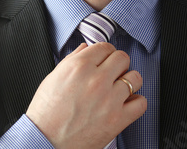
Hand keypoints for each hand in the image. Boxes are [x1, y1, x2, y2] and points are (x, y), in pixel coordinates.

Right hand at [26, 42, 146, 147]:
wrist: (46, 141)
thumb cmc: (45, 114)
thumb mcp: (52, 79)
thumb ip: (71, 60)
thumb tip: (85, 49)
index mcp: (78, 67)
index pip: (104, 47)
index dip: (105, 53)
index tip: (104, 59)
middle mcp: (96, 80)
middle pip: (122, 58)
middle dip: (117, 64)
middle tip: (111, 73)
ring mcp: (109, 99)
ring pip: (135, 78)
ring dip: (128, 82)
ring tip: (118, 89)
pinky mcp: (118, 119)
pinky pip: (141, 102)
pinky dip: (135, 102)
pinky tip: (124, 104)